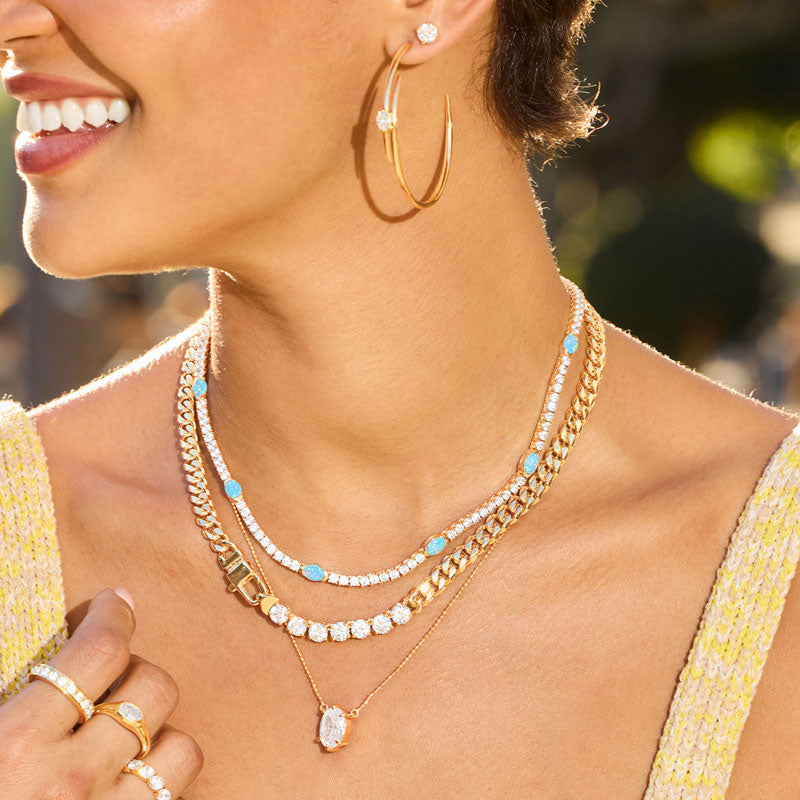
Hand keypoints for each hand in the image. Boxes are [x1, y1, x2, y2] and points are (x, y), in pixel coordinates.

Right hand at [0, 588, 202, 797]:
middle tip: (111, 678)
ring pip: (182, 750)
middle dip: (137, 671)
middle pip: (154, 690)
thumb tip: (30, 672)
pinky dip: (159, 788)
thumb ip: (3, 702)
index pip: (98, 653)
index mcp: (12, 748)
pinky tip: (127, 786)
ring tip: (126, 736)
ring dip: (160, 735)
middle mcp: (70, 785)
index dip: (114, 616)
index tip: (116, 602)